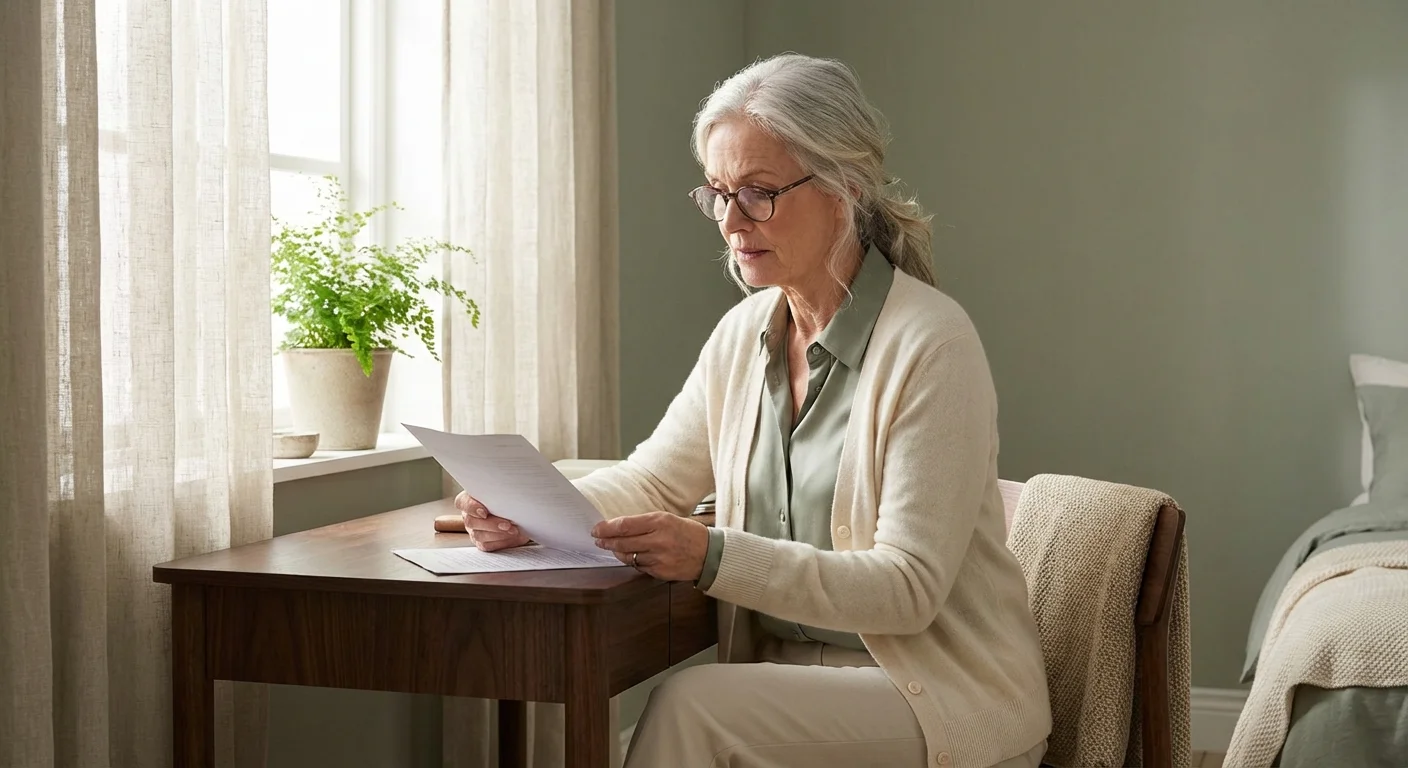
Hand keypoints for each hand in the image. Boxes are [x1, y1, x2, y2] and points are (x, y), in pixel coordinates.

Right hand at [454, 491, 530, 551]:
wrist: (517, 512)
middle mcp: (469, 515)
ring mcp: (474, 530)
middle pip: (471, 522)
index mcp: (469, 499)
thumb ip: (501, 493)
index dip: (471, 507)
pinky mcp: (482, 542)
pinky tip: (511, 537)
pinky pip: (487, 545)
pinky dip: (501, 542)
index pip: (462, 502)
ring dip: (498, 534)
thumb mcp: (503, 492)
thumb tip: (512, 495)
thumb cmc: (507, 498)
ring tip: (513, 530)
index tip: (484, 512)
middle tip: (507, 524)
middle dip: (491, 524)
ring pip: (479, 535)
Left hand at [591, 512, 708, 581]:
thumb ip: (645, 523)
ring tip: (614, 548)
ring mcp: (659, 558)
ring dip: (618, 552)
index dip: (607, 528)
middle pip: (623, 542)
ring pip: (628, 556)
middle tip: (598, 540)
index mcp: (660, 522)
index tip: (597, 529)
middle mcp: (658, 540)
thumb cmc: (688, 533)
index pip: (625, 525)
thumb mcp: (668, 519)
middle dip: (607, 541)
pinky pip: (639, 567)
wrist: (709, 553)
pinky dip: (633, 561)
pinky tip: (633, 556)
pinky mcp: (660, 572)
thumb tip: (620, 527)